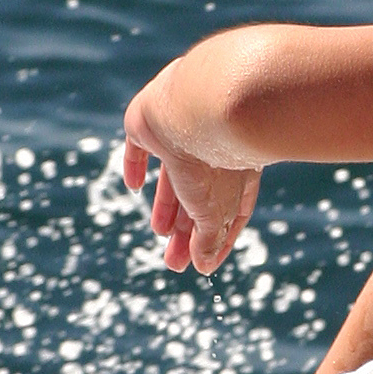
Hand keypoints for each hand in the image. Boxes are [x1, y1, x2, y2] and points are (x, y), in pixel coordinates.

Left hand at [124, 56, 262, 273]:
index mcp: (239, 164)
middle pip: (200, 195)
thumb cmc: (217, 159)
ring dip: (167, 207)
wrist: (198, 106)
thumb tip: (205, 267)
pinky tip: (133, 187)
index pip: (232, 206)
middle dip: (189, 229)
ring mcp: (181, 132)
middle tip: (177, 261)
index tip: (209, 260)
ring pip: (173, 177)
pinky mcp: (150, 120)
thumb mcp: (215, 210)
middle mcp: (213, 148)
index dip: (220, 234)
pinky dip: (136, 167)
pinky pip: (140, 147)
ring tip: (161, 234)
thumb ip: (209, 238)